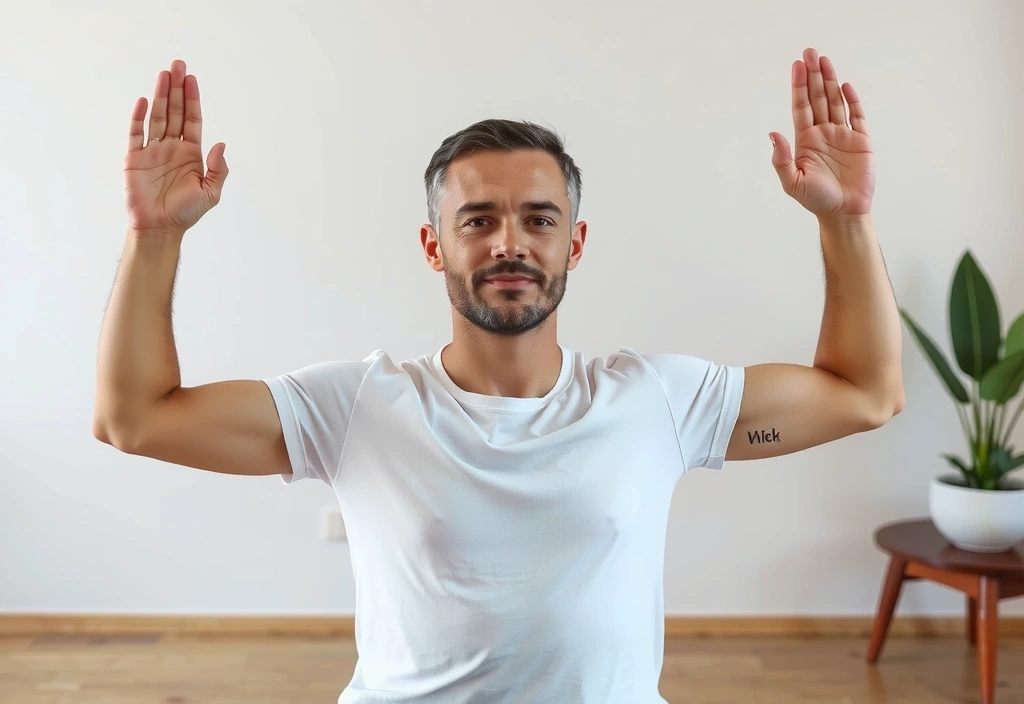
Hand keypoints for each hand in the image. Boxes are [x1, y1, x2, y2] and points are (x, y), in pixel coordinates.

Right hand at [123, 59, 227, 234]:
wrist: (160, 228)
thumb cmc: (186, 213)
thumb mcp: (211, 193)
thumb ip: (218, 169)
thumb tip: (221, 144)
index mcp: (191, 154)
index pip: (192, 120)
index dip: (192, 100)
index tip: (191, 79)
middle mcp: (172, 148)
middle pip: (174, 112)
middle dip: (176, 89)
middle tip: (178, 65)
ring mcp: (152, 151)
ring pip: (156, 117)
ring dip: (159, 95)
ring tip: (163, 74)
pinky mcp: (134, 158)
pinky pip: (136, 133)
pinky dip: (138, 117)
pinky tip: (143, 101)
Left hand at [770, 48, 873, 217]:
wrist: (844, 213)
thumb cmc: (816, 200)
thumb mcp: (792, 182)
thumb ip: (781, 159)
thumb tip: (772, 133)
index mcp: (805, 140)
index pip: (801, 106)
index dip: (798, 86)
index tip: (796, 65)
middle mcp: (823, 133)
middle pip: (817, 98)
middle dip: (813, 75)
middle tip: (810, 52)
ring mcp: (842, 135)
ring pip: (836, 101)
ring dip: (830, 80)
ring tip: (824, 59)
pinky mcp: (861, 141)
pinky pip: (856, 116)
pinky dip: (852, 100)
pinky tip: (845, 86)